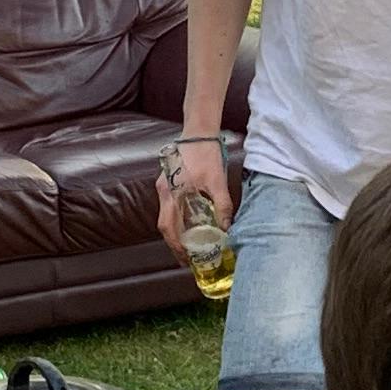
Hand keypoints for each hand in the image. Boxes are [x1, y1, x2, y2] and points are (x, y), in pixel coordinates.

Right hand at [155, 132, 235, 269]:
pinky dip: (177, 219)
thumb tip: (227, 229)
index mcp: (172, 192)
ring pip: (166, 216)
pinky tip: (189, 224)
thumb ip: (222, 207)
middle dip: (175, 244)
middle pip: (165, 225)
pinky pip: (169, 206)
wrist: (198, 131)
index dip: (176, 246)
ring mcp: (163, 186)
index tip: (185, 259)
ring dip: (176, 232)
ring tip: (190, 245)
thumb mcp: (218, 182)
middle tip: (187, 258)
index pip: (169, 227)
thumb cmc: (207, 154)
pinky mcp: (168, 182)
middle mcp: (163, 191)